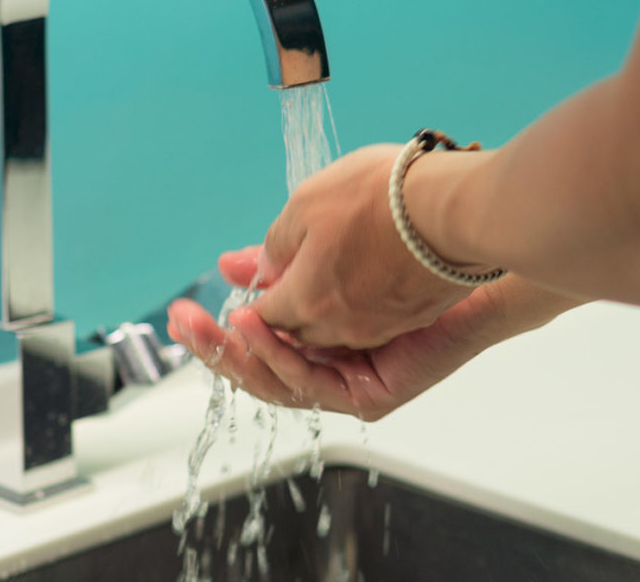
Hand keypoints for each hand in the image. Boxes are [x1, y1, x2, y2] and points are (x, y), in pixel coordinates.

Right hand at [166, 275, 531, 420]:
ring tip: (214, 324)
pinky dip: (279, 356)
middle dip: (214, 347)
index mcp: (320, 335)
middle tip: (177, 323)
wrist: (462, 251)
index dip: (218, 332)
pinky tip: (256, 325)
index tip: (182, 310)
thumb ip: (279, 262)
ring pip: (279, 383)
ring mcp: (353, 383)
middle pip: (260, 369)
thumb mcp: (326, 247)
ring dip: (237, 353)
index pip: (258, 346)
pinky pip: (312, 383)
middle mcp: (333, 364)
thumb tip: (230, 265)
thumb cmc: (402, 243)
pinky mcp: (372, 396)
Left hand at [245, 144, 482, 348]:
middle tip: (277, 278)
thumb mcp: (308, 202)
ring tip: (323, 271)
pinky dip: (359, 302)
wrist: (459, 207)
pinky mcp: (415, 316)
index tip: (251, 281)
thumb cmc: (382, 198)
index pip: (263, 318)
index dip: (253, 300)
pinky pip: (373, 320)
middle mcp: (342, 328)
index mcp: (307, 303)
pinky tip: (362, 271)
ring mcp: (383, 327)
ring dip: (322, 307)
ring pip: (336, 329)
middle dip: (281, 309)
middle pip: (298, 331)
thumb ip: (276, 244)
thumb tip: (257, 270)